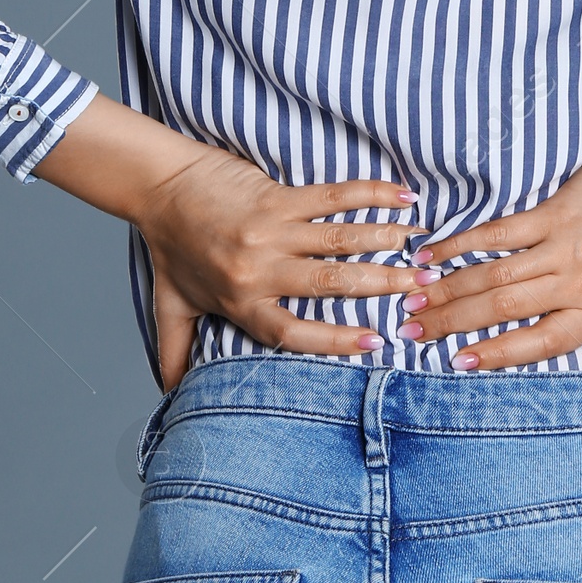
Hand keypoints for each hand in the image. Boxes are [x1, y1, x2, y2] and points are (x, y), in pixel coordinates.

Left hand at [27, 90, 431, 389]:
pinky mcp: (276, 196)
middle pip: (330, 283)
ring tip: (420, 250)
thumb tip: (171, 395)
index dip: (336, 340)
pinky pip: (331, 196)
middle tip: (422, 290)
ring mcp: (269, 230)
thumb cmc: (170, 248)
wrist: (158, 187)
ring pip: (339, 239)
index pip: (294, 330)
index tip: (376, 343)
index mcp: (240, 301)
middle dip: (381, 286)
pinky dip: (370, 194)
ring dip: (385, 242)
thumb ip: (176, 351)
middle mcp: (257, 269)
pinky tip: (403, 198)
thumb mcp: (171, 306)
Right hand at [406, 141, 581, 387]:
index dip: (498, 355)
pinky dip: (462, 243)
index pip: (540, 342)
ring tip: (413, 300)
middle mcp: (575, 283)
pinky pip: (499, 232)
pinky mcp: (552, 212)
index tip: (459, 364)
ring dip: (449, 289)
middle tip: (411, 333)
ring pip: (494, 275)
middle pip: (504, 310)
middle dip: (452, 324)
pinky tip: (432, 252)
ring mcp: (561, 246)